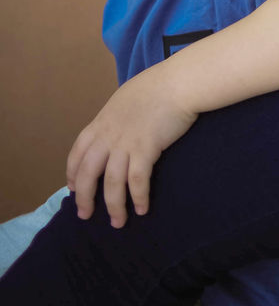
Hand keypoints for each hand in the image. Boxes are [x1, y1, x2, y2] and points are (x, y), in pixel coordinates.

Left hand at [67, 66, 196, 225]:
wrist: (178, 83)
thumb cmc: (156, 86)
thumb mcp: (125, 99)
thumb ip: (116, 118)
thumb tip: (115, 130)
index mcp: (101, 122)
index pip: (77, 152)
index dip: (73, 173)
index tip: (73, 189)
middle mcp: (108, 135)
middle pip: (88, 173)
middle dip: (85, 198)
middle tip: (85, 215)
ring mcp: (125, 144)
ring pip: (112, 183)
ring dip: (114, 206)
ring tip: (117, 222)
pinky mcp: (145, 150)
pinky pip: (137, 182)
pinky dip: (138, 198)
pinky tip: (142, 209)